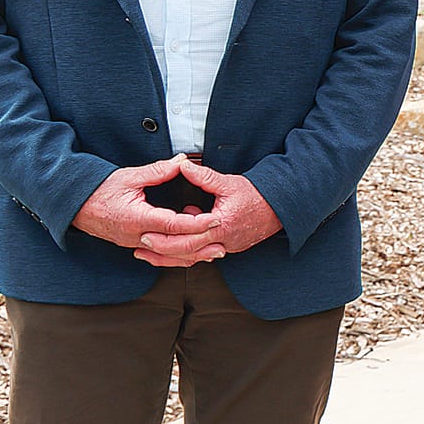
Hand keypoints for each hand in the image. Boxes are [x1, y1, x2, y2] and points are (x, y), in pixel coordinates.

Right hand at [72, 159, 219, 250]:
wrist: (75, 206)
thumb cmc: (99, 190)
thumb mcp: (130, 176)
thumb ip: (158, 171)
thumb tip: (182, 161)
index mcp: (137, 217)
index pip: (173, 224)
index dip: (197, 223)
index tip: (216, 219)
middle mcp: (137, 235)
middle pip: (174, 245)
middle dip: (200, 245)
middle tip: (222, 242)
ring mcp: (135, 243)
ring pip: (168, 255)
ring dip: (192, 255)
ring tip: (213, 252)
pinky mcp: (134, 245)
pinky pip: (159, 255)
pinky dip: (177, 257)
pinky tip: (192, 255)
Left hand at [136, 158, 278, 265]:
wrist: (281, 206)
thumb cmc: (257, 194)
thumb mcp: (228, 182)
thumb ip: (203, 176)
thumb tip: (183, 165)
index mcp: (220, 225)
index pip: (186, 237)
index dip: (164, 238)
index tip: (146, 234)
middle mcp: (223, 240)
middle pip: (186, 252)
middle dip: (162, 251)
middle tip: (142, 246)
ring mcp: (227, 247)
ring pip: (194, 258)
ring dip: (173, 256)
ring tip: (153, 252)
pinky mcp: (229, 247)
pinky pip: (204, 254)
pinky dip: (189, 252)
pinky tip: (179, 242)